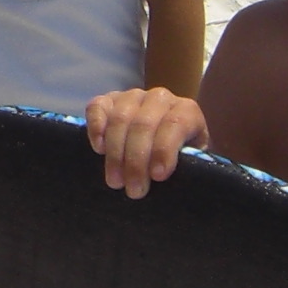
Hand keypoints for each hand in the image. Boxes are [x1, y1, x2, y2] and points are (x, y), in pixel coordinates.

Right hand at [84, 89, 205, 197]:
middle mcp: (160, 98)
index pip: (175, 124)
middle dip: (137, 160)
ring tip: (116, 181)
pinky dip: (96, 128)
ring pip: (120, 118)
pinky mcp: (108, 100)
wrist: (162, 148)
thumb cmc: (179, 160)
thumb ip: (186, 167)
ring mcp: (132, 97)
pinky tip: (99, 149)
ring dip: (116, 153)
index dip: (164, 149)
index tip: (157, 176)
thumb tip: (167, 179)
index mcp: (187, 111)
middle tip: (134, 190)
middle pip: (144, 124)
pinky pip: (97, 108)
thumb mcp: (191, 163)